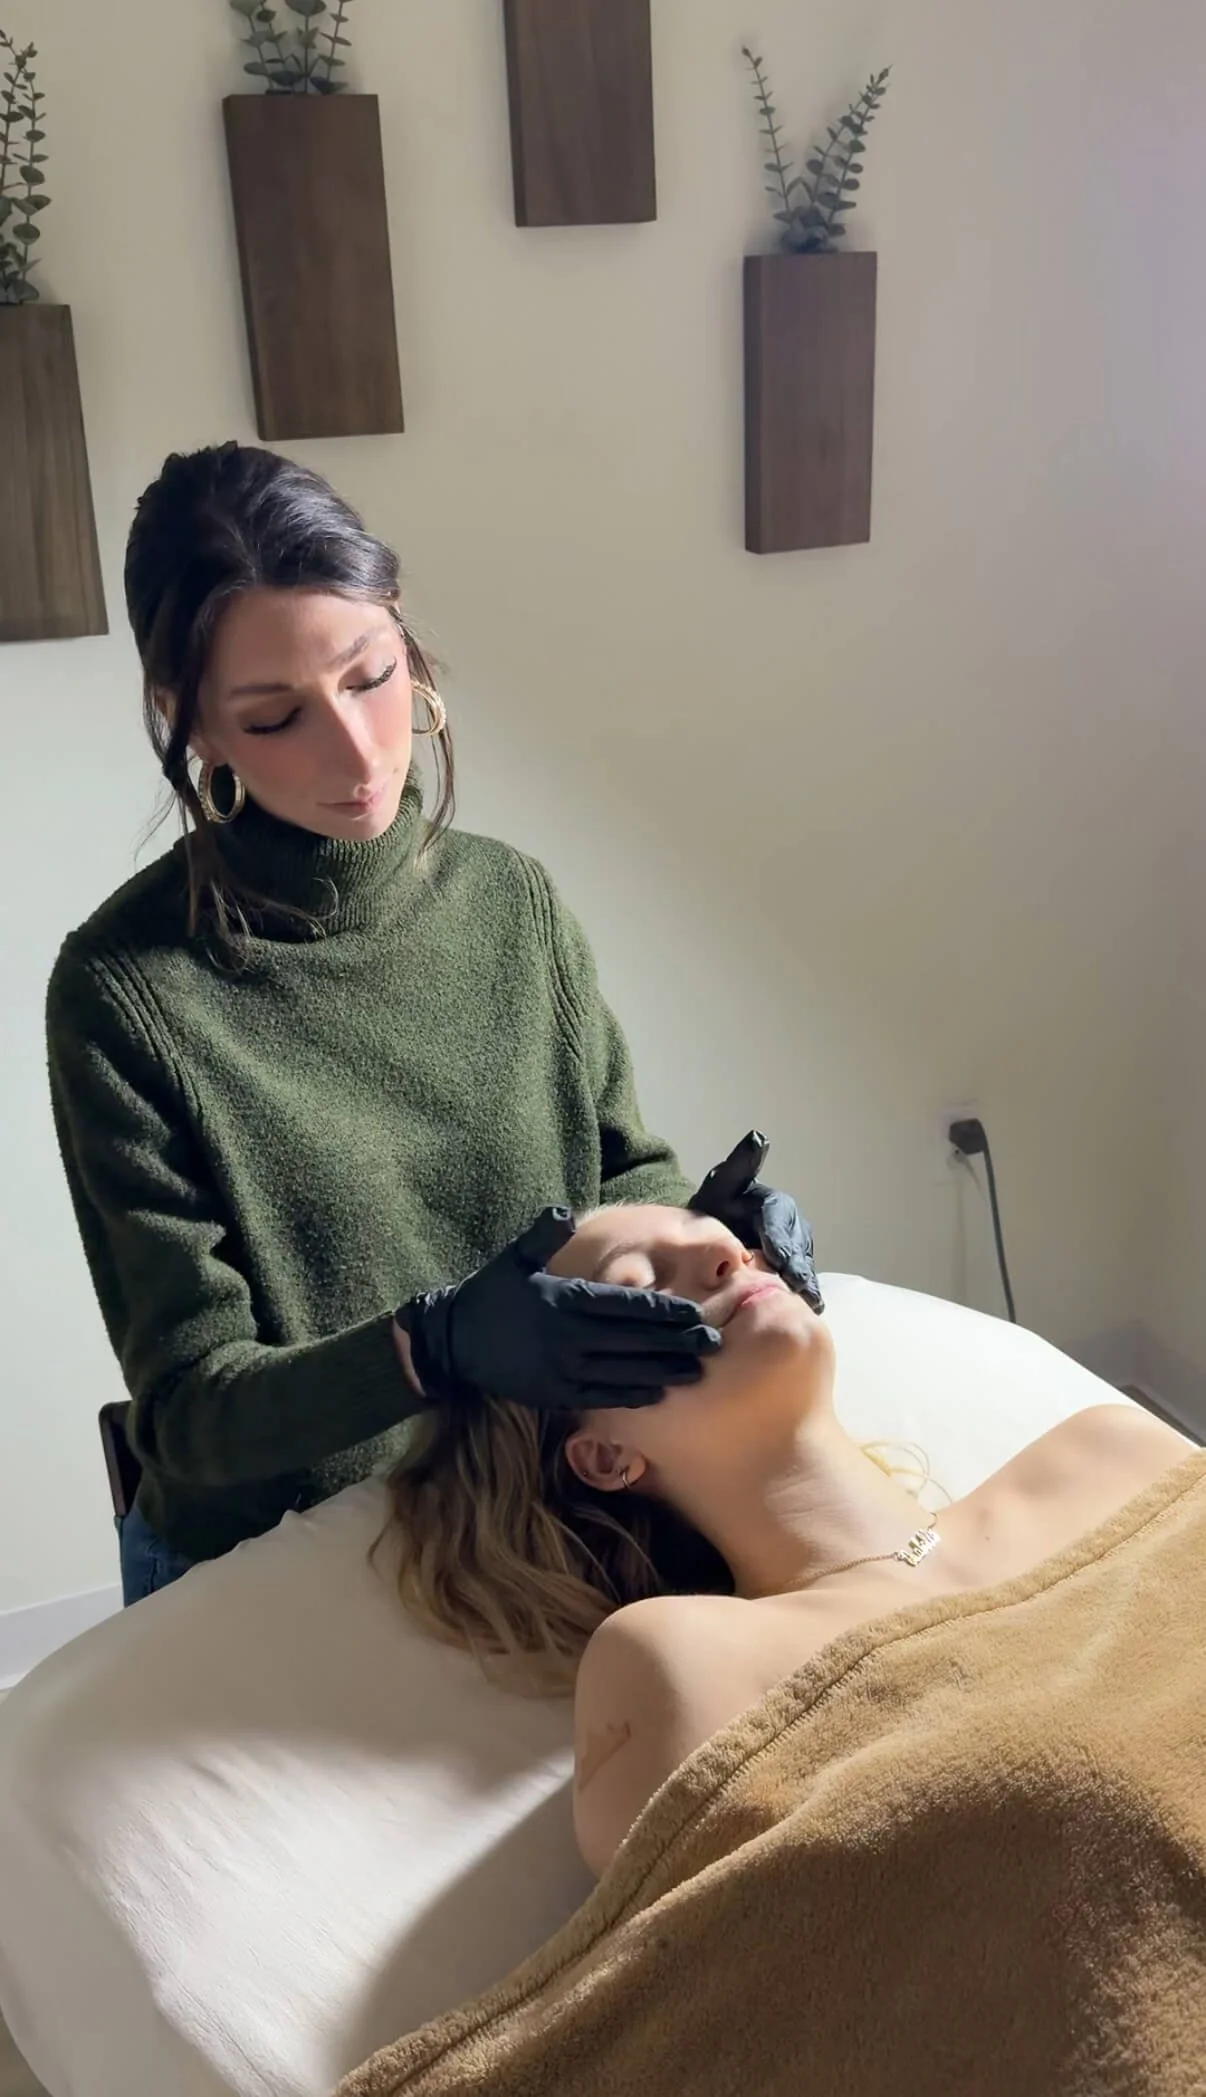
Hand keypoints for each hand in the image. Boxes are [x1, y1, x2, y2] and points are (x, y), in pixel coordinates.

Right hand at [396, 1208, 720, 1414]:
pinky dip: (630, 1396)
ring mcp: (562, 1370)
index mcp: (564, 1301)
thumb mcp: (514, 1259)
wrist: (453, 1343)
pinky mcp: (554, 1394)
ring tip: (696, 1370)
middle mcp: (567, 1338)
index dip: (663, 1311)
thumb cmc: (490, 1294)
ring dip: (662, 1371)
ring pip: (623, 1372)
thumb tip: (563, 1211)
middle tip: (713, 1342)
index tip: (695, 1312)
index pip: (625, 1305)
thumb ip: (542, 1236)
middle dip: (676, 1342)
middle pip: (633, 1341)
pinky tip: (656, 1394)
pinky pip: (600, 1397)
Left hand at [689, 1131, 823, 1312]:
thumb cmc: (715, 1208)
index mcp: (778, 1207)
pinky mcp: (788, 1279)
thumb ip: (740, 1166)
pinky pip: (796, 1289)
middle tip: (793, 1288)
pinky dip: (796, 1301)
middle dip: (795, 1269)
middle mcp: (792, 1231)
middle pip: (797, 1251)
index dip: (781, 1240)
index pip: (781, 1223)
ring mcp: (793, 1257)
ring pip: (800, 1271)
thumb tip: (757, 1140)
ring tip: (800, 1307)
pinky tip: (794, 1316)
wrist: (707, 1235)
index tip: (777, 1257)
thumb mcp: (722, 1186)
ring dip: (801, 1288)